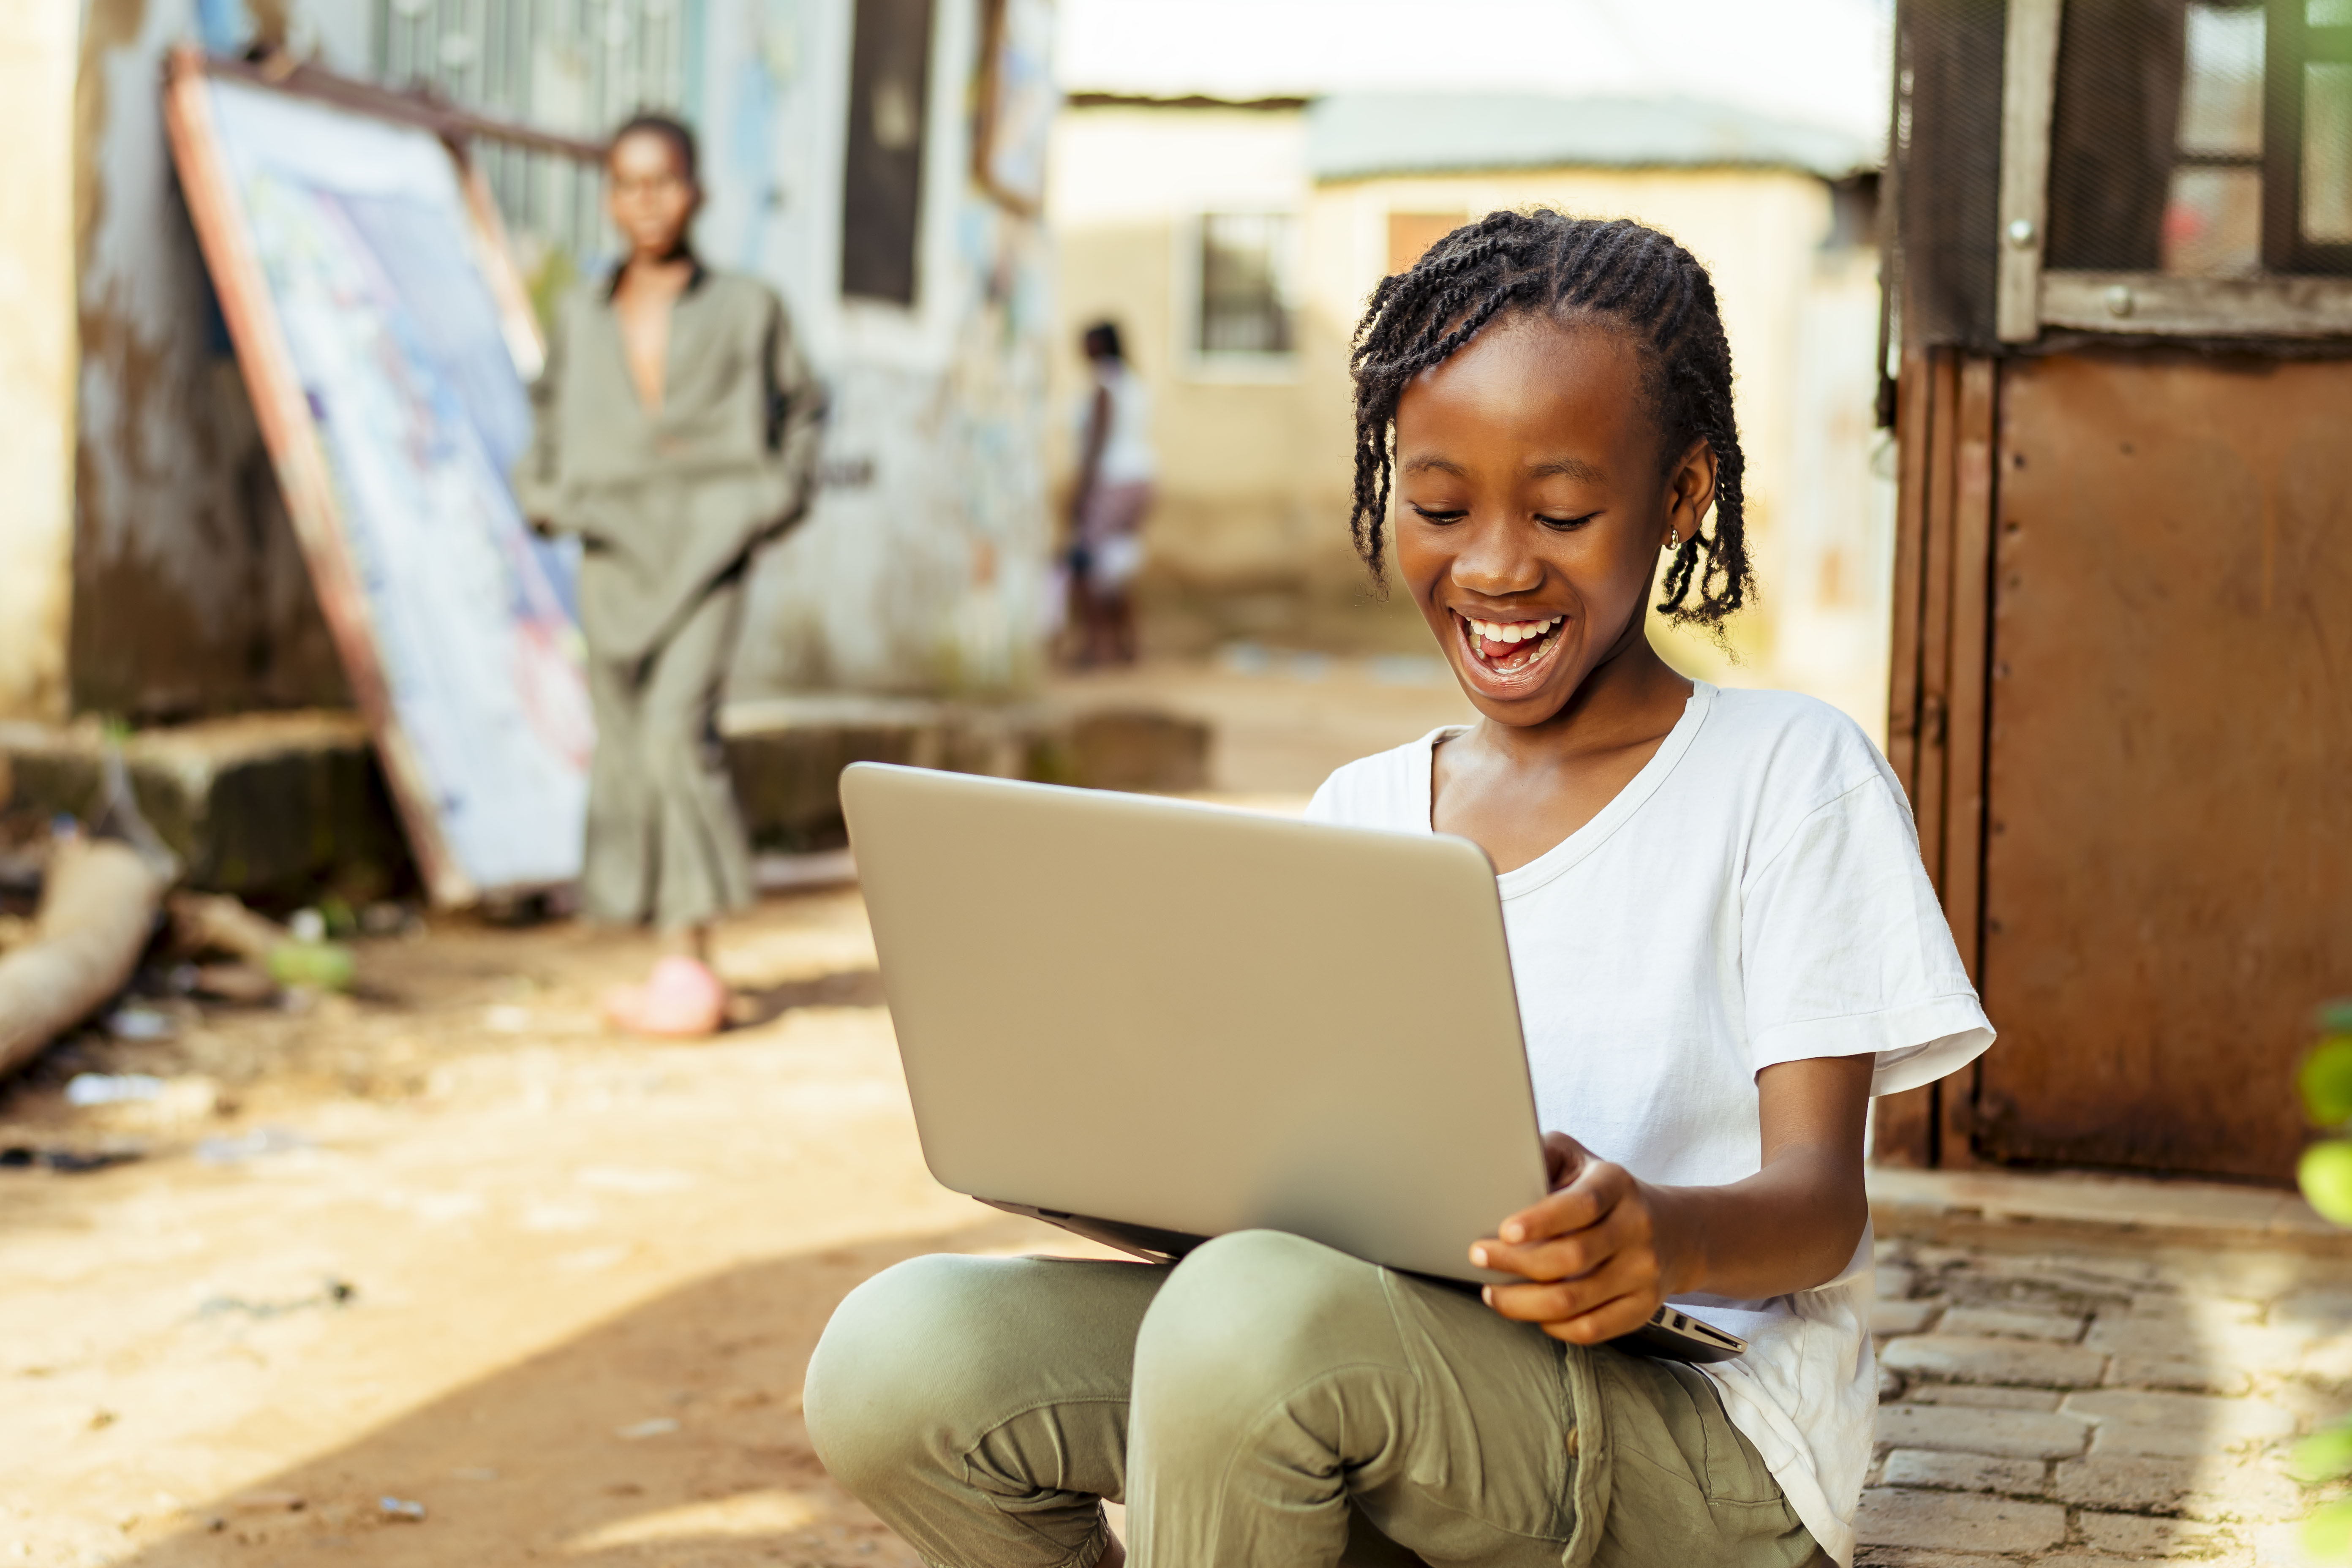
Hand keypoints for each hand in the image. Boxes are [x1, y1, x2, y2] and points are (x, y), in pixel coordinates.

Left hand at [1469, 1132, 1688, 1344]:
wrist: (1674, 1230)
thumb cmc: (1606, 1192)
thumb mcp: (1579, 1158)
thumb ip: (1542, 1154)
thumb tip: (1498, 1163)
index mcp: (1616, 1184)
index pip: (1581, 1205)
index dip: (1541, 1221)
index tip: (1505, 1231)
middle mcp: (1636, 1227)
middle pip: (1571, 1257)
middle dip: (1514, 1263)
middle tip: (1479, 1258)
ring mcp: (1642, 1272)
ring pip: (1575, 1301)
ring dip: (1523, 1303)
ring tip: (1493, 1293)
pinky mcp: (1642, 1307)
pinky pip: (1591, 1329)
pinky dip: (1553, 1327)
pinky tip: (1531, 1314)